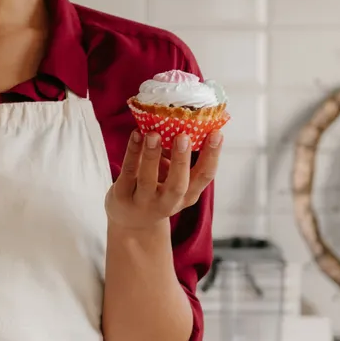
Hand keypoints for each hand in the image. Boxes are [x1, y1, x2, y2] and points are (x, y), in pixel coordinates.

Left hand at [105, 129, 222, 230]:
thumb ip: (179, 156)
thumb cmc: (157, 190)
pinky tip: (136, 134)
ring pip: (148, 180)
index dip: (212, 156)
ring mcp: (144, 202)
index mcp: (187, 195)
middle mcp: (168, 203)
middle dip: (181, 160)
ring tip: (154, 134)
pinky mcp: (123, 196)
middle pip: (178, 184)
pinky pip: (129, 172)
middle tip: (184, 137)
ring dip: (152, 156)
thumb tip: (185, 119)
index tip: (217, 133)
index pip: (204, 177)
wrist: (131, 221)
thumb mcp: (173, 179)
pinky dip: (133, 152)